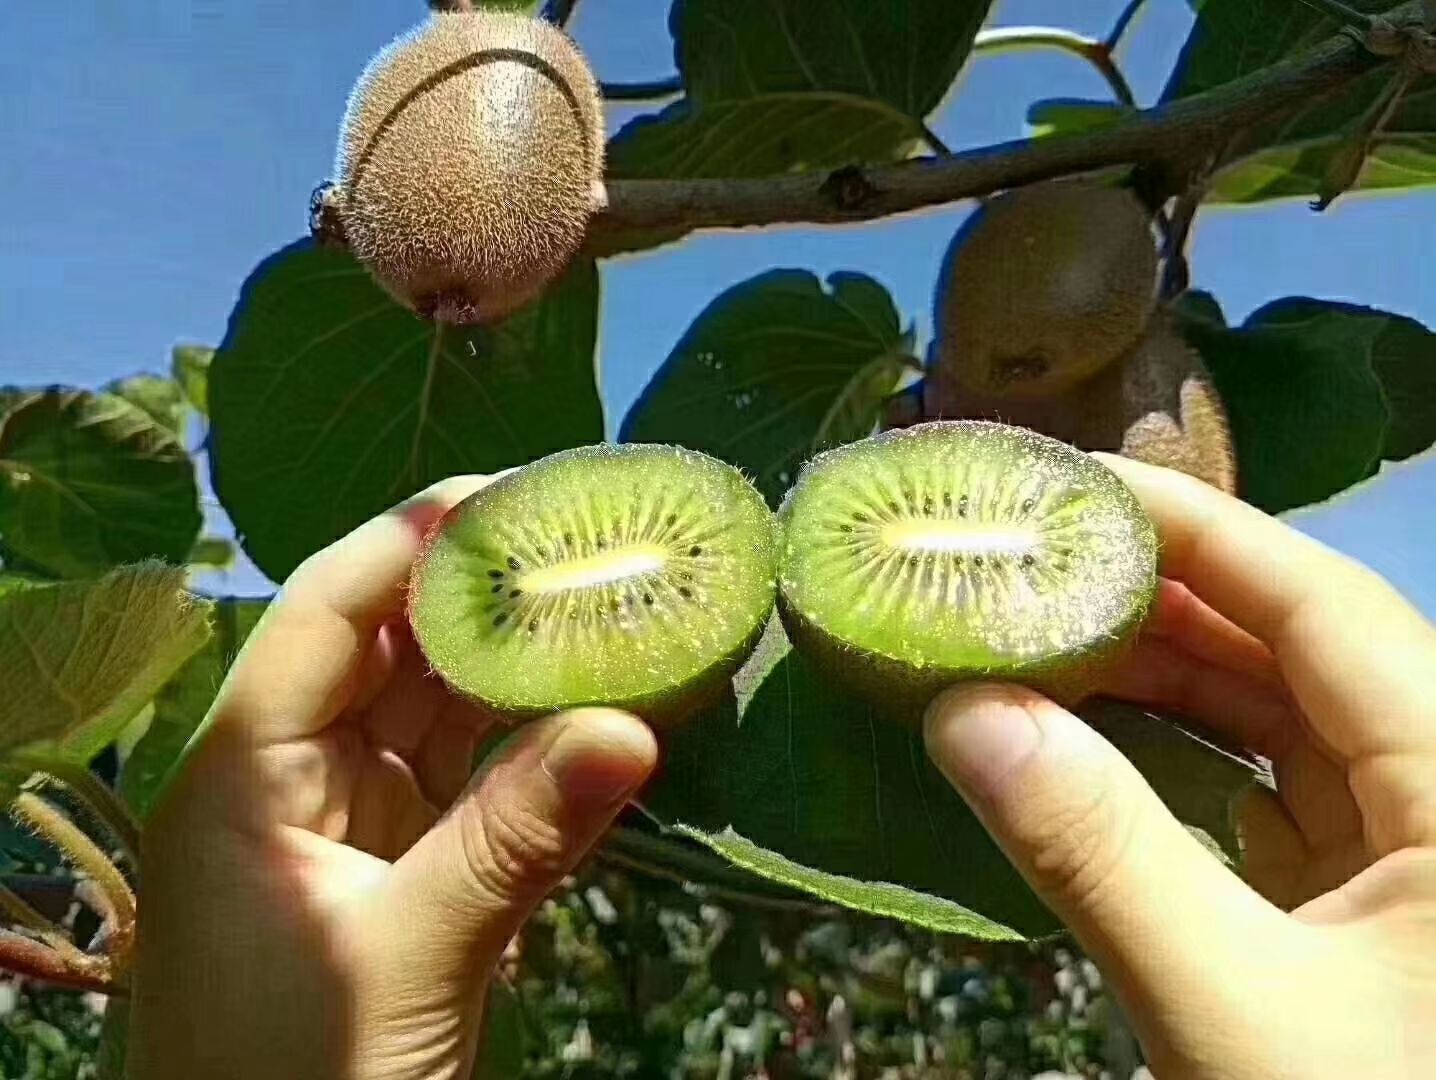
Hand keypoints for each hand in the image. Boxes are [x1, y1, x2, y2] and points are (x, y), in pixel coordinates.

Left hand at [126, 477, 657, 1079]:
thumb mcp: (406, 957)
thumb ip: (517, 837)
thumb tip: (637, 727)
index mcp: (243, 775)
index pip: (326, 615)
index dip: (411, 544)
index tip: (513, 495)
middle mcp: (294, 782)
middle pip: (394, 655)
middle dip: (488, 602)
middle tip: (592, 544)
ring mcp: (355, 831)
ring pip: (445, 722)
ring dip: (525, 678)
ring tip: (616, 614)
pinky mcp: (409, 880)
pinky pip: (478, 791)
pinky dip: (538, 759)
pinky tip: (603, 718)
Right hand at [924, 456, 1435, 1078]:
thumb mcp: (1236, 1016)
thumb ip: (1101, 856)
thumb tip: (962, 714)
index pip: (1321, 605)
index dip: (1193, 530)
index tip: (1066, 484)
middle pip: (1293, 650)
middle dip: (1153, 600)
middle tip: (1017, 561)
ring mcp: (1409, 855)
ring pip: (1276, 722)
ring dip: (1154, 680)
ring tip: (1029, 636)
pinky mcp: (1368, 911)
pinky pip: (1264, 798)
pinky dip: (1171, 763)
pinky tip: (1084, 739)